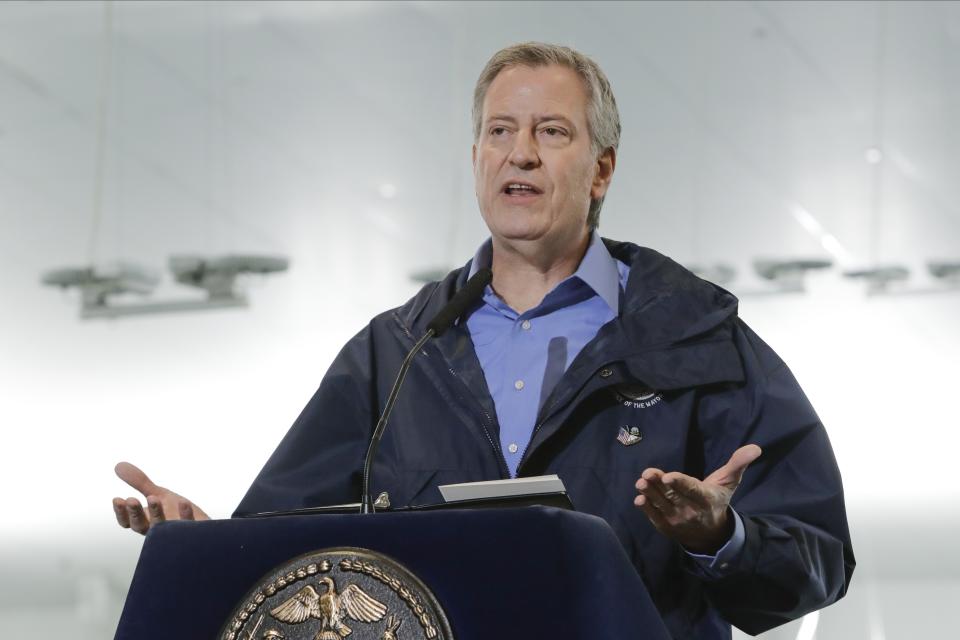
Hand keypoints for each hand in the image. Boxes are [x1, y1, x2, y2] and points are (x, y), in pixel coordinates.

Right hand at [111, 461, 208, 534]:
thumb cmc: (176, 512)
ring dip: (156, 513)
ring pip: (162, 527)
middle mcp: (157, 530)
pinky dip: (185, 515)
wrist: (202, 527)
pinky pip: (188, 525)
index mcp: (147, 521)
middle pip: (141, 525)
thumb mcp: (157, 494)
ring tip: (153, 497)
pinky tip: (183, 502)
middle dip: (135, 513)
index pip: (128, 522)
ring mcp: (174, 533)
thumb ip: (140, 483)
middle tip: (132, 500)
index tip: (117, 499)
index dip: (121, 512)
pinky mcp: (193, 532)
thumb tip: (118, 465)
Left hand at [633, 444, 760, 553]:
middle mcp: (691, 511)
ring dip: (650, 493)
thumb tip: (755, 448)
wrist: (711, 534)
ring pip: (661, 505)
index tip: (668, 476)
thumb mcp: (729, 482)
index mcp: (707, 499)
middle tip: (647, 474)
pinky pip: (655, 517)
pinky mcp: (667, 527)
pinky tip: (639, 498)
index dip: (680, 483)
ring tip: (641, 482)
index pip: (692, 490)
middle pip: (673, 496)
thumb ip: (738, 464)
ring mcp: (678, 521)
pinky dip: (647, 509)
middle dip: (659, 485)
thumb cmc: (717, 500)